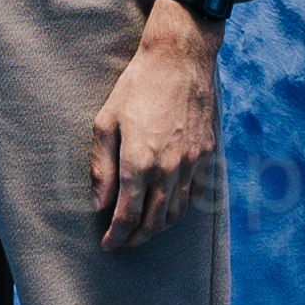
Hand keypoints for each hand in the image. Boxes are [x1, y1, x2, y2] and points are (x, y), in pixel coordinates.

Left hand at [90, 0, 221, 250]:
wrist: (180, 59)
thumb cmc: (137, 86)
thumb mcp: (106, 122)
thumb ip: (101, 167)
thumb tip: (98, 203)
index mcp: (138, 161)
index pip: (127, 214)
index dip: (116, 235)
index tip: (107, 244)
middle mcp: (168, 168)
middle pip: (154, 221)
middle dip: (136, 238)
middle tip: (123, 243)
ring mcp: (191, 162)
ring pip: (177, 211)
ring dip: (159, 228)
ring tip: (144, 231)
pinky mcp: (206, 154)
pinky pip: (194, 192)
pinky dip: (180, 208)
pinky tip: (168, 209)